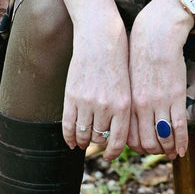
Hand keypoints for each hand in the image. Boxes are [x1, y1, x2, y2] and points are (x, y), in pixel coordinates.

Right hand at [61, 9, 130, 160]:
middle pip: (98, 139)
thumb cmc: (118, 61)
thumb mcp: (126, 87)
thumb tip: (115, 135)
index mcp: (123, 105)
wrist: (101, 38)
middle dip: (97, 144)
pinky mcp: (72, 96)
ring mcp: (87, 102)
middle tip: (96, 145)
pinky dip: (69, 137)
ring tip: (84, 141)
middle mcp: (106, 107)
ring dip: (83, 141)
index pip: (116, 142)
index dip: (112, 153)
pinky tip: (71, 140)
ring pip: (82, 134)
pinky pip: (68, 125)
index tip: (109, 156)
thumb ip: (121, 111)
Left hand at [127, 0, 192, 158]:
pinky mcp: (176, 97)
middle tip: (158, 151)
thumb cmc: (140, 53)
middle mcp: (142, 107)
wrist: (156, 34)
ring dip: (168, 149)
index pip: (129, 137)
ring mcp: (160, 103)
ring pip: (163, 138)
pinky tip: (182, 150)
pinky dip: (181, 142)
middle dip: (152, 150)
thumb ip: (131, 98)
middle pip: (145, 142)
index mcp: (128, 102)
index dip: (136, 147)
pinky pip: (180, 127)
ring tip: (171, 152)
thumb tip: (132, 114)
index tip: (143, 147)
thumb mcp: (129, 79)